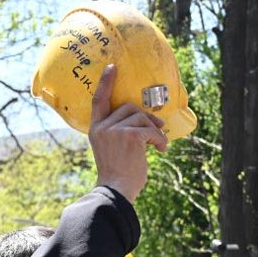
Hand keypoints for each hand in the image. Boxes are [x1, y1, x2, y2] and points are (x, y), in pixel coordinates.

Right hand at [89, 64, 167, 202]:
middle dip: (146, 118)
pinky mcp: (130, 135)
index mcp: (96, 129)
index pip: (99, 100)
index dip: (106, 82)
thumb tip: (145, 120)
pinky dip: (160, 140)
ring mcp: (115, 130)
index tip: (112, 67)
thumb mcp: (110, 148)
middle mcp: (103, 127)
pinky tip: (161, 150)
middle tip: (159, 130)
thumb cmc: (117, 173)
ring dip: (155, 131)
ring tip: (159, 144)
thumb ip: (118, 131)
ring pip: (142, 118)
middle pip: (129, 108)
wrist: (116, 190)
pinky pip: (151, 130)